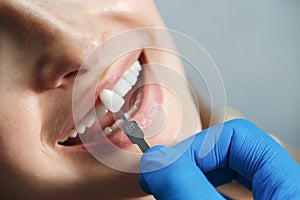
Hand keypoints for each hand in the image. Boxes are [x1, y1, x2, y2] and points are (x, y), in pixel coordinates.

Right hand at [139, 119, 299, 198]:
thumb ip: (187, 187)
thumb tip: (156, 159)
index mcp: (289, 185)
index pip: (238, 135)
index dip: (197, 145)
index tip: (168, 165)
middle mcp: (283, 191)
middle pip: (231, 153)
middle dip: (190, 162)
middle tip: (163, 177)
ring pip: (225, 177)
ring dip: (191, 178)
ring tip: (169, 189)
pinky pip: (224, 194)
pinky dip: (199, 192)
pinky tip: (183, 196)